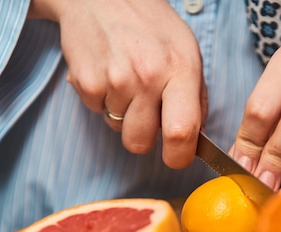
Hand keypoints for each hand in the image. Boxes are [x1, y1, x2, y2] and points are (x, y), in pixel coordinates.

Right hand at [29, 0, 207, 168]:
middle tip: (146, 113)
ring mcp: (114, 79)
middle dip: (143, 137)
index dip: (178, 157)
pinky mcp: (86, 81)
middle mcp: (147, 76)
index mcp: (180, 69)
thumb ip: (194, 96)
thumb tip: (194, 139)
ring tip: (126, 79)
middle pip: (140, 143)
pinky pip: (97, 111)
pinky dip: (102, 99)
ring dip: (123, 113)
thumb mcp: (187, 51)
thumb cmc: (150, 24)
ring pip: (118, 128)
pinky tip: (108, 72)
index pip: (181, 132)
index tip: (176, 157)